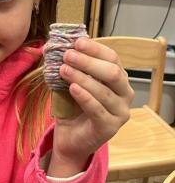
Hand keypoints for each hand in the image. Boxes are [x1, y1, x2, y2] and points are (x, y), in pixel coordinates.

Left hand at [49, 38, 133, 174]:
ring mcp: (120, 113)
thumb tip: (57, 46)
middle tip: (68, 55)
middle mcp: (125, 95)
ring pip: (104, 91)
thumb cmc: (74, 109)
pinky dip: (84, 96)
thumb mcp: (72, 84)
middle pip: (112, 72)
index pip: (113, 58)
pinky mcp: (110, 128)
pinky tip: (72, 88)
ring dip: (82, 77)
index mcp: (119, 80)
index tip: (76, 42)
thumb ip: (72, 67)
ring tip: (64, 70)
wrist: (70, 140)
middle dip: (88, 62)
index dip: (95, 49)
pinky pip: (97, 109)